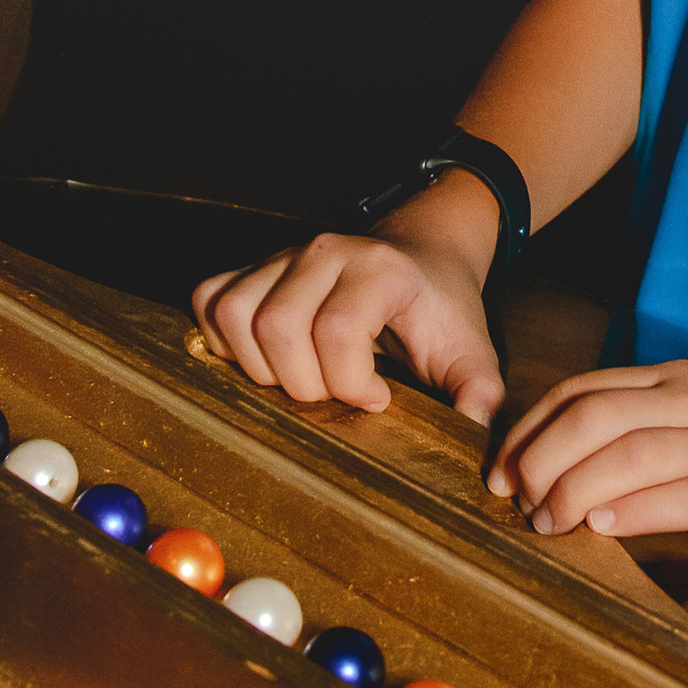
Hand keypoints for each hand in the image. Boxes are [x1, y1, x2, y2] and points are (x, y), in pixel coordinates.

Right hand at [193, 230, 503, 428]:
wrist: (420, 254)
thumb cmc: (439, 310)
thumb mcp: (470, 351)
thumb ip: (478, 393)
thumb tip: (472, 436)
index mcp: (379, 269)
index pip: (337, 329)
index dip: (350, 382)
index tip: (378, 398)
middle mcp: (324, 252)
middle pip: (278, 327)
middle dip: (303, 383)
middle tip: (335, 394)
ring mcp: (282, 256)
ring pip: (235, 315)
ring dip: (259, 367)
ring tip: (301, 379)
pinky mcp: (252, 267)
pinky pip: (209, 301)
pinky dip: (224, 342)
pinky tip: (264, 361)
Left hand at [490, 357, 687, 556]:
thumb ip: (663, 433)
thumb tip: (587, 471)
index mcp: (685, 385)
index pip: (584, 390)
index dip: (531, 428)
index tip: (499, 467)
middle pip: (592, 415)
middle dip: (537, 457)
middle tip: (511, 501)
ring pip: (628, 451)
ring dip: (572, 488)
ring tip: (545, 521)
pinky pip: (685, 493)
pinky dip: (635, 509)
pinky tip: (603, 528)